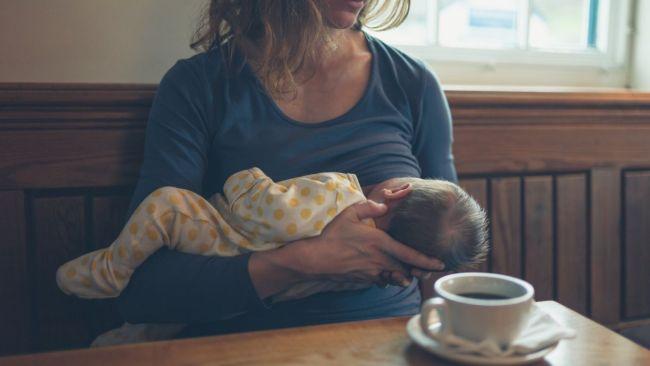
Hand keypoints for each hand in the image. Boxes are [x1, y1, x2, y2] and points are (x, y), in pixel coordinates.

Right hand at [290, 200, 444, 285]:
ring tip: (408, 273)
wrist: (315, 259)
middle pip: (407, 269)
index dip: (427, 260)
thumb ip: (369, 207)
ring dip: (403, 275)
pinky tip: (385, 272)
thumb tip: (384, 205)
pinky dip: (387, 277)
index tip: (440, 263)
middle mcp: (379, 260)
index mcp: (380, 243)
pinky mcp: (363, 280)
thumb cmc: (332, 234)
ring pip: (395, 278)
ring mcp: (371, 272)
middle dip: (418, 270)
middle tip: (427, 270)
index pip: (410, 254)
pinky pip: (381, 280)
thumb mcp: (350, 213)